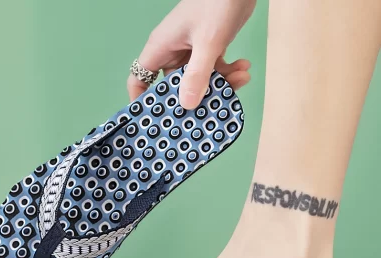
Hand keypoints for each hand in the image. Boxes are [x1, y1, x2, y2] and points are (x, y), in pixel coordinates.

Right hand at [127, 0, 255, 108]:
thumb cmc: (217, 3)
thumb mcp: (208, 42)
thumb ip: (198, 75)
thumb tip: (188, 106)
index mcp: (161, 49)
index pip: (139, 79)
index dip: (142, 100)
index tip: (155, 119)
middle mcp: (173, 53)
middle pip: (174, 87)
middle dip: (194, 97)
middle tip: (210, 108)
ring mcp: (192, 52)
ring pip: (199, 81)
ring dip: (220, 84)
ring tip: (241, 78)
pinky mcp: (209, 49)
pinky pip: (214, 70)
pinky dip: (229, 72)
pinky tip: (244, 67)